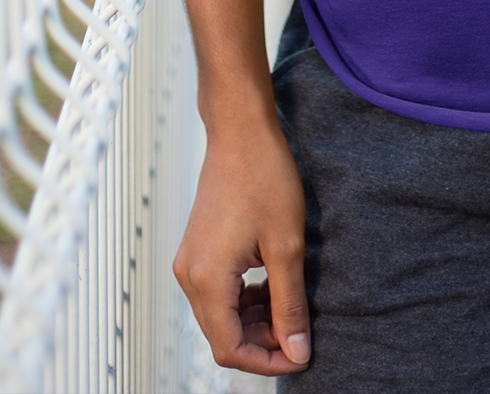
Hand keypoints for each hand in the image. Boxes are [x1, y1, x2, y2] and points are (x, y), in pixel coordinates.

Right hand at [174, 114, 311, 376]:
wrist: (241, 130)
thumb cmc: (265, 177)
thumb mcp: (287, 246)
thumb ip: (290, 304)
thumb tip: (298, 351)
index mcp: (207, 279)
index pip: (230, 349)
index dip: (266, 361)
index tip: (300, 353)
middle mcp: (189, 276)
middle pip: (223, 335)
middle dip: (263, 341)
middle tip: (300, 329)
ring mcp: (190, 261)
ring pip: (221, 315)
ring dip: (256, 320)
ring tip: (290, 303)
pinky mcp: (198, 249)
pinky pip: (219, 291)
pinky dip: (246, 299)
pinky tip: (273, 283)